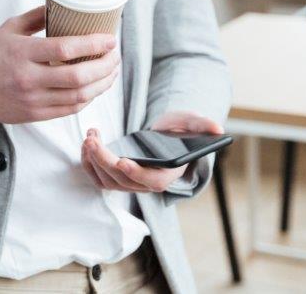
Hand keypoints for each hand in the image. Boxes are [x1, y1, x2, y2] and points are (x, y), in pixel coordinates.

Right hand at [0, 6, 119, 132]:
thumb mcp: (8, 29)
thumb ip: (36, 17)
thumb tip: (64, 5)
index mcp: (21, 53)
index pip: (65, 49)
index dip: (93, 44)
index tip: (110, 38)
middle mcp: (28, 78)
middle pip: (78, 76)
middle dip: (105, 66)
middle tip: (115, 55)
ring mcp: (33, 100)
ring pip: (79, 96)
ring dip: (102, 84)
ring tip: (112, 71)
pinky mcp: (36, 115)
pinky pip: (70, 109)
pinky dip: (88, 98)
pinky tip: (96, 87)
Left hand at [81, 111, 223, 192]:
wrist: (164, 135)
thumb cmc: (178, 130)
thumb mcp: (190, 123)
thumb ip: (201, 125)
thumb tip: (217, 129)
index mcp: (168, 173)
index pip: (152, 182)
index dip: (137, 174)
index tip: (122, 161)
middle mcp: (149, 182)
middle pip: (123, 181)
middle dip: (104, 160)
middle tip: (92, 139)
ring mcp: (131, 182)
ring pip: (108, 181)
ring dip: (94, 160)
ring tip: (90, 136)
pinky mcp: (117, 177)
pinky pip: (99, 178)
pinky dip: (89, 163)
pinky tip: (88, 142)